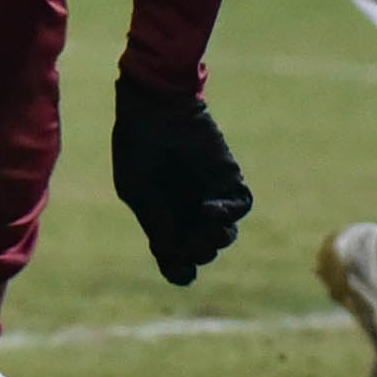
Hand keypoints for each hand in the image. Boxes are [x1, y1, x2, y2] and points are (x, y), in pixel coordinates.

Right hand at [110, 74, 251, 286]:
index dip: (179, 270)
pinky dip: (228, 214)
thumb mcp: (136, 189)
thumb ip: (156, 221)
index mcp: (164, 219)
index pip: (176, 258)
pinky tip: (210, 210)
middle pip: (203, 251)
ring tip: (204, 229)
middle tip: (187, 242)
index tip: (179, 270)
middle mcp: (189, 211)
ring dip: (216, 241)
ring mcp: (211, 195)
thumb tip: (175, 252)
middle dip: (197, 253)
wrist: (156, 106)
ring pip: (225, 235)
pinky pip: (240, 206)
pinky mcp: (229, 178)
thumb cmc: (137, 145)